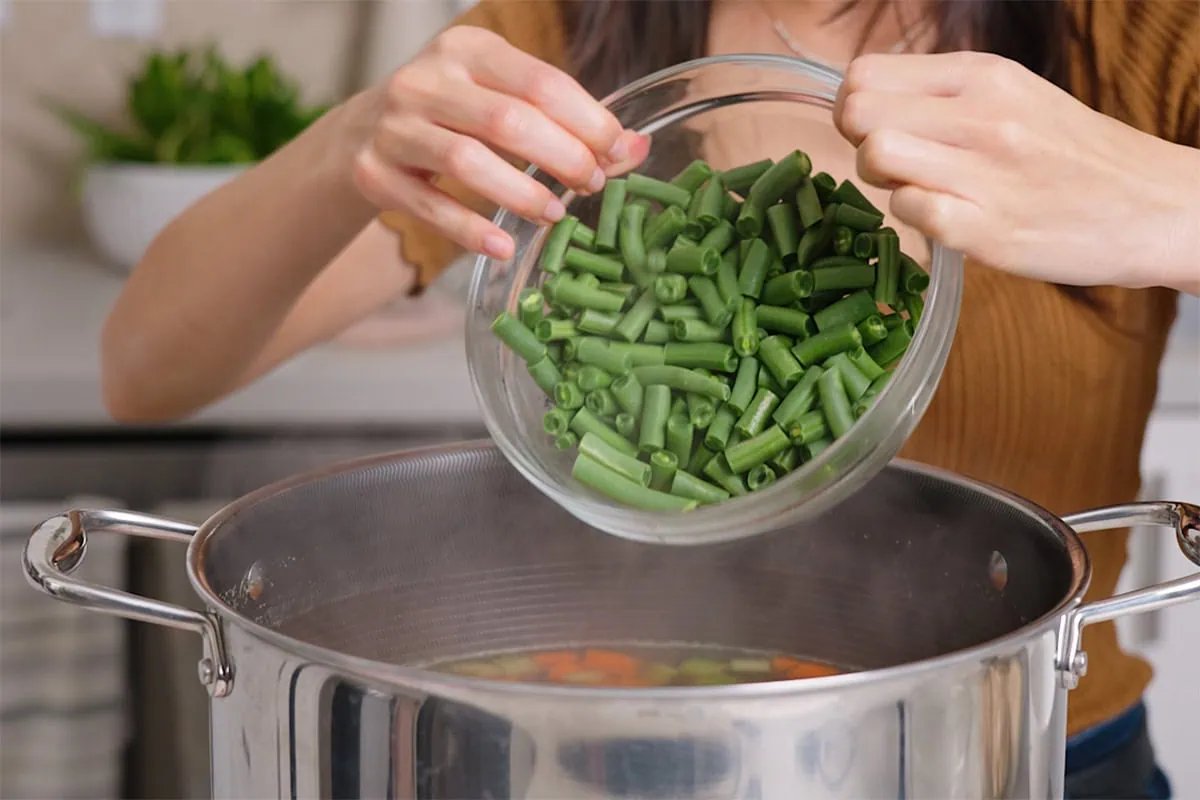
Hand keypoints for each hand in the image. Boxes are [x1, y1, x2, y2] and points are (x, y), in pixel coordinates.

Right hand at [348, 26, 647, 260]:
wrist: (363, 133)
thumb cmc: (452, 116)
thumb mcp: (502, 100)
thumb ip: (565, 123)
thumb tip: (636, 148)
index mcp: (467, 50)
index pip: (540, 81)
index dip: (587, 121)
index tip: (617, 153)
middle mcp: (425, 80)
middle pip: (507, 121)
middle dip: (561, 157)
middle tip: (591, 185)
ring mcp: (394, 127)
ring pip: (466, 162)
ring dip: (520, 193)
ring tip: (554, 214)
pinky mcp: (374, 172)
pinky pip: (429, 206)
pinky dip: (470, 230)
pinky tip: (503, 246)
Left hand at [834, 51, 1199, 291]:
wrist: (1152, 207)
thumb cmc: (1071, 154)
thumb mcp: (1014, 96)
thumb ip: (944, 95)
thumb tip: (867, 101)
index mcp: (984, 75)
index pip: (866, 74)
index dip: (855, 106)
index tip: (878, 127)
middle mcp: (982, 116)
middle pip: (859, 113)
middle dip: (857, 141)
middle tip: (891, 162)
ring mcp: (985, 173)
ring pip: (876, 157)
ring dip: (881, 180)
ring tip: (920, 188)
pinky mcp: (987, 230)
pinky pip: (910, 211)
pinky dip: (913, 217)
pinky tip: (944, 218)